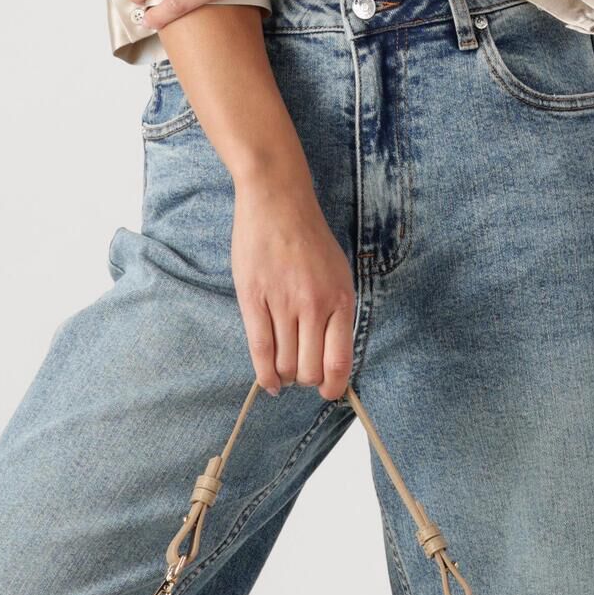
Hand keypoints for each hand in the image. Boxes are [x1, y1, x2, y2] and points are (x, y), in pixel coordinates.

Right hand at [229, 161, 355, 400]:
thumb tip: (333, 359)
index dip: (333, 386)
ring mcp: (282, 303)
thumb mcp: (339, 274)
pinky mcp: (253, 299)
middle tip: (300, 374)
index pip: (339, 361)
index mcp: (341, 299)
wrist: (278, 202)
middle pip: (309, 369)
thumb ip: (338, 313)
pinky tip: (269, 383)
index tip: (328, 392)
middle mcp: (314, 305)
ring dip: (284, 377)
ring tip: (283, 372)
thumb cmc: (310, 239)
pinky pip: (259, 351)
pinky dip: (264, 375)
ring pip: (284, 364)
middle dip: (305, 380)